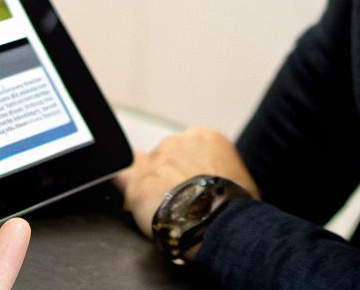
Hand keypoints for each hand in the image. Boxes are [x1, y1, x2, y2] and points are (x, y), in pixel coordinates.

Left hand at [111, 126, 258, 236]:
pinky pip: (118, 178)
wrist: (223, 222)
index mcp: (204, 137)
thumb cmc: (237, 206)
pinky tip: (122, 196)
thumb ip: (222, 172)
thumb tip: (221, 186)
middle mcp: (176, 141)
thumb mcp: (241, 178)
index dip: (186, 172)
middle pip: (163, 159)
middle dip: (167, 180)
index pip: (186, 150)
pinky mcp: (136, 182)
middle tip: (178, 205)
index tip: (189, 188)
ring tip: (165, 215)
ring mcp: (154, 160)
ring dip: (150, 191)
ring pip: (143, 172)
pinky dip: (118, 185)